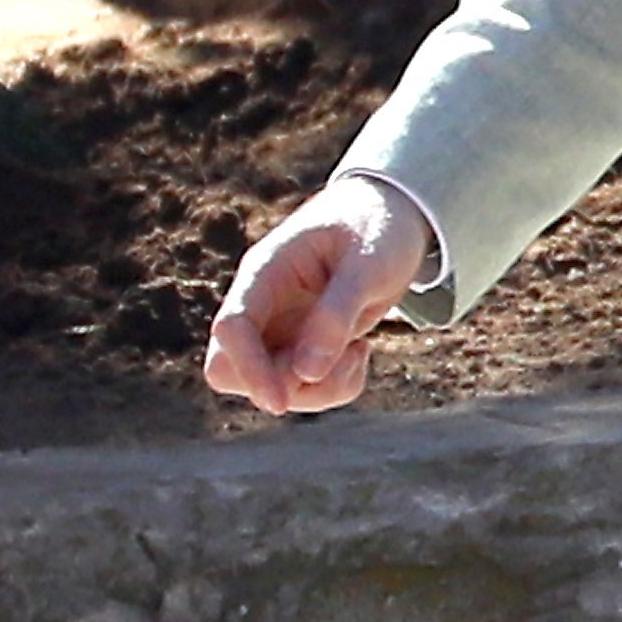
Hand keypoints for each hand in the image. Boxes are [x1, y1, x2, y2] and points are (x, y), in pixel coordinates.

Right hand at [203, 173, 431, 415]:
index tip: (279, 403)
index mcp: (264, 272)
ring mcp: (277, 329)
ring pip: (271, 387)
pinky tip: (359, 350)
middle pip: (230, 370)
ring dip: (319, 389)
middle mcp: (261, 305)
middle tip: (339, 359)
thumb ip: (336, 314)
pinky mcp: (300, 346)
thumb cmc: (376, 229)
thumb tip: (306, 372)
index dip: (248, 369)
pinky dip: (335, 385)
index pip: (231, 328)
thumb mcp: (368, 264)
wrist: (391, 218)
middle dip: (283, 385)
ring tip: (360, 348)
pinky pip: (304, 389)